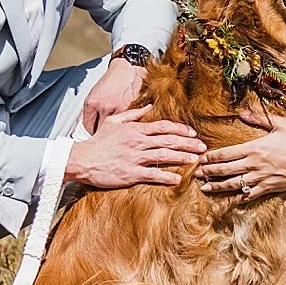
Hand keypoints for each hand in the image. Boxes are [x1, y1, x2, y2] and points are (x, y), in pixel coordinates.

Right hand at [65, 105, 203, 188]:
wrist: (82, 159)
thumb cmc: (97, 142)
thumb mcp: (113, 122)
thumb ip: (132, 114)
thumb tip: (149, 106)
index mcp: (135, 130)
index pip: (164, 127)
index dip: (181, 129)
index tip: (193, 133)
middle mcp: (138, 142)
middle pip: (169, 140)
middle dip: (188, 143)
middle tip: (202, 147)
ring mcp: (135, 158)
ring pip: (164, 155)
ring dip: (182, 157)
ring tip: (196, 159)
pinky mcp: (131, 173)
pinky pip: (152, 174)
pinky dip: (166, 176)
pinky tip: (178, 178)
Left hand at [81, 57, 144, 133]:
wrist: (128, 67)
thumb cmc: (113, 79)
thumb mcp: (95, 92)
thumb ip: (90, 109)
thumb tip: (84, 124)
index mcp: (92, 103)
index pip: (87, 127)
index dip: (91, 132)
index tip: (93, 134)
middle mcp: (103, 107)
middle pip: (100, 131)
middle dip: (102, 134)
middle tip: (105, 135)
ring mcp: (117, 109)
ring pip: (114, 130)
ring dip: (115, 131)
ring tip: (117, 130)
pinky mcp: (130, 109)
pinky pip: (126, 124)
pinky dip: (126, 126)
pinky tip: (127, 123)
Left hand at [198, 109, 285, 199]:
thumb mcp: (279, 125)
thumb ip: (259, 118)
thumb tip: (243, 112)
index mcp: (254, 148)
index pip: (226, 154)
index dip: (211, 157)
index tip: (201, 158)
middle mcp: (254, 165)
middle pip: (225, 170)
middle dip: (208, 172)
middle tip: (196, 173)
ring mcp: (260, 178)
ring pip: (233, 184)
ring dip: (217, 186)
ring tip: (205, 188)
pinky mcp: (267, 188)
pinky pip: (249, 195)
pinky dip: (238, 197)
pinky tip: (229, 198)